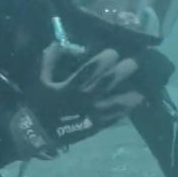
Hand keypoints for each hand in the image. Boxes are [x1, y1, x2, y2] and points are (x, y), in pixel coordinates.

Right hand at [26, 42, 144, 144]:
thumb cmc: (38, 104)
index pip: (90, 71)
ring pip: (114, 104)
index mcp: (70, 87)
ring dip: (128, 96)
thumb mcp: (39, 80)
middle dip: (121, 72)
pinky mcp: (94, 126)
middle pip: (107, 84)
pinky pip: (112, 119)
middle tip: (134, 63)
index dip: (103, 60)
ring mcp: (91, 114)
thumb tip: (57, 43)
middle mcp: (83, 100)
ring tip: (141, 91)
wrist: (37, 133)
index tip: (113, 52)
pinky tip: (134, 106)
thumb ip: (48, 60)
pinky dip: (123, 112)